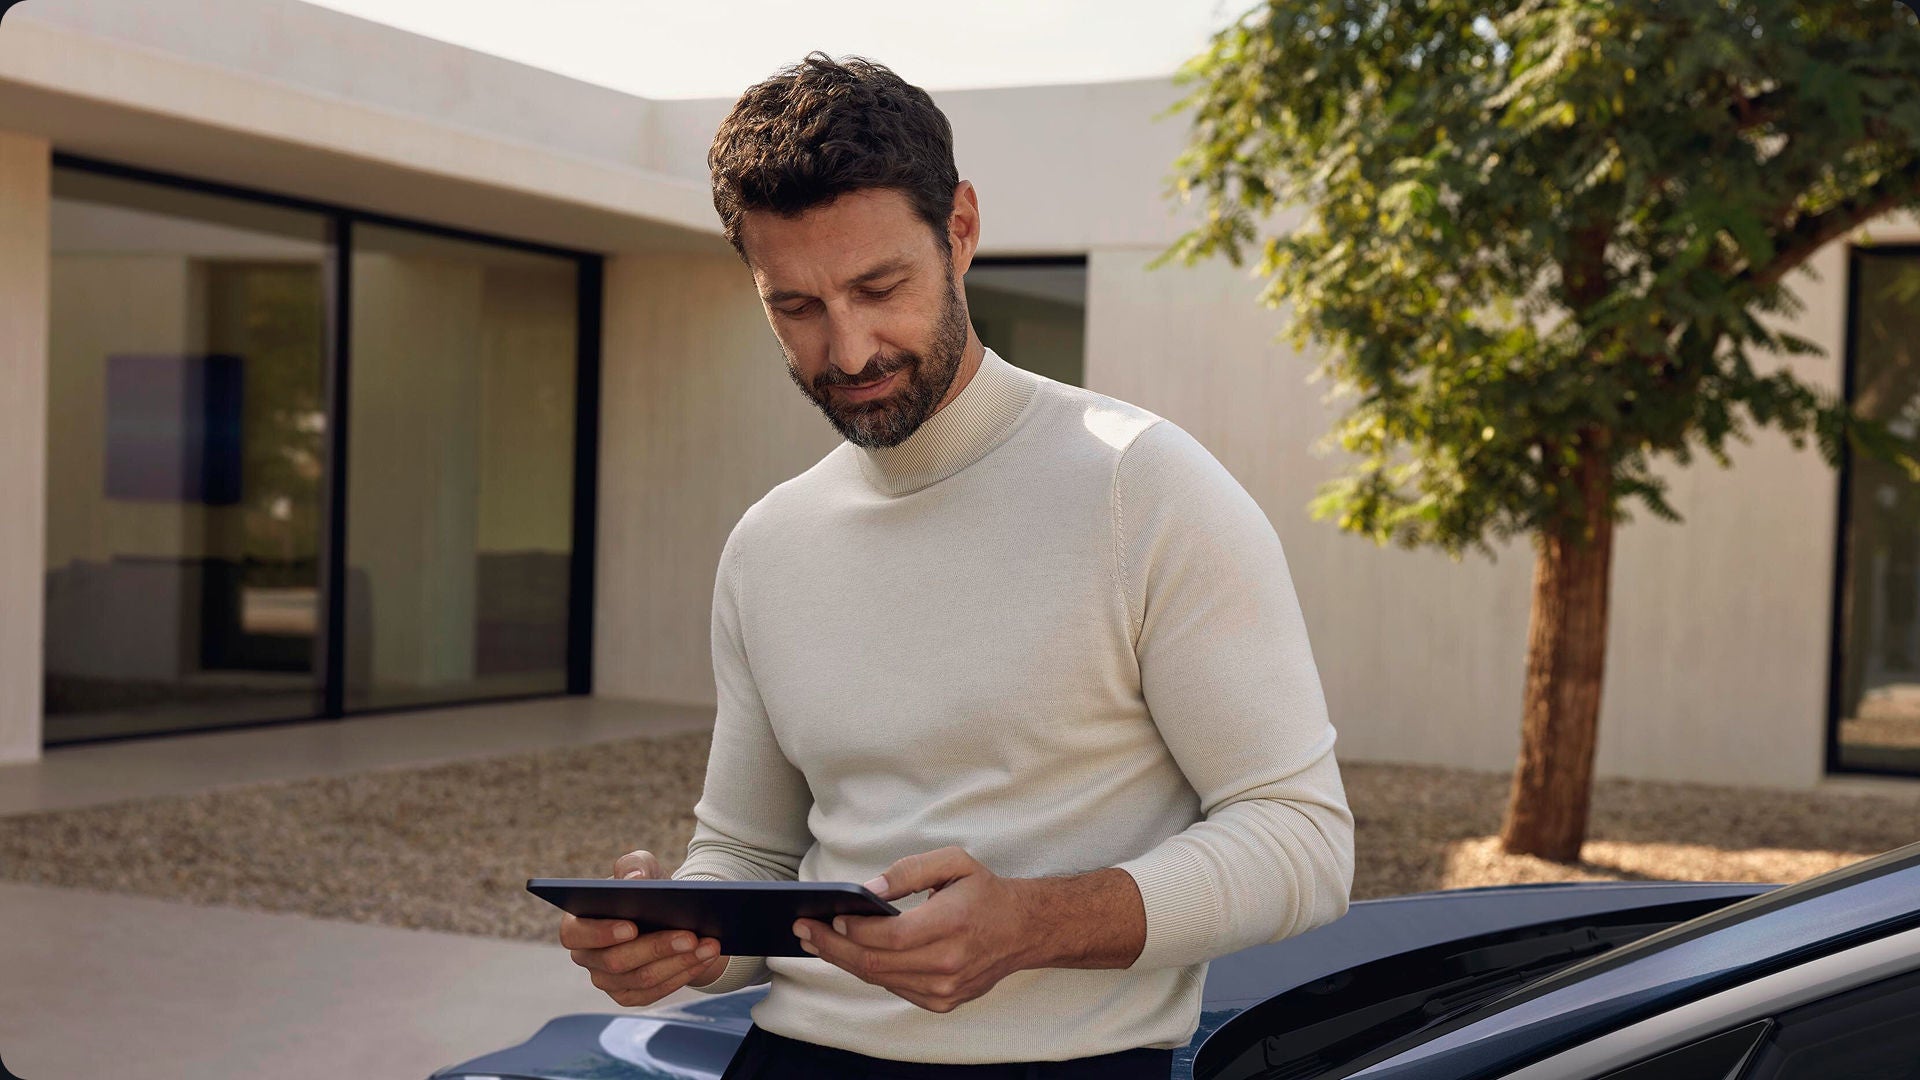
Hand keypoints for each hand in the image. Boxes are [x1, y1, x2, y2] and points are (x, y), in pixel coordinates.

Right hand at [559, 849, 730, 1006]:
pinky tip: (704, 959)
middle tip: (690, 936)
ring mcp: (607, 981)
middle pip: (616, 961)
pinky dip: (683, 974)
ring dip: (679, 962)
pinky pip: (655, 992)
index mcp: (578, 924)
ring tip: (709, 945)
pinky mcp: (630, 995)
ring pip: (642, 978)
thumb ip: (633, 866)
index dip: (601, 933)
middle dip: (657, 947)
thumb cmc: (646, 890)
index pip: (575, 934)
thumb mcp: (642, 868)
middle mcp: (587, 957)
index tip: (632, 926)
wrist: (668, 915)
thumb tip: (635, 878)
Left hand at [792, 846, 1036, 1013]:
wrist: (1022, 930)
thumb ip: (909, 871)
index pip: (890, 936)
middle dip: (833, 946)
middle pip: (876, 962)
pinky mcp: (942, 1001)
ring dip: (844, 960)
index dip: (855, 928)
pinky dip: (869, 971)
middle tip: (803, 929)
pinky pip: (894, 987)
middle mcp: (948, 963)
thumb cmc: (984, 892)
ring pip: (880, 979)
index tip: (828, 915)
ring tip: (817, 940)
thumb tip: (868, 889)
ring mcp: (945, 988)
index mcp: (951, 924)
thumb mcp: (954, 862)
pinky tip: (849, 953)